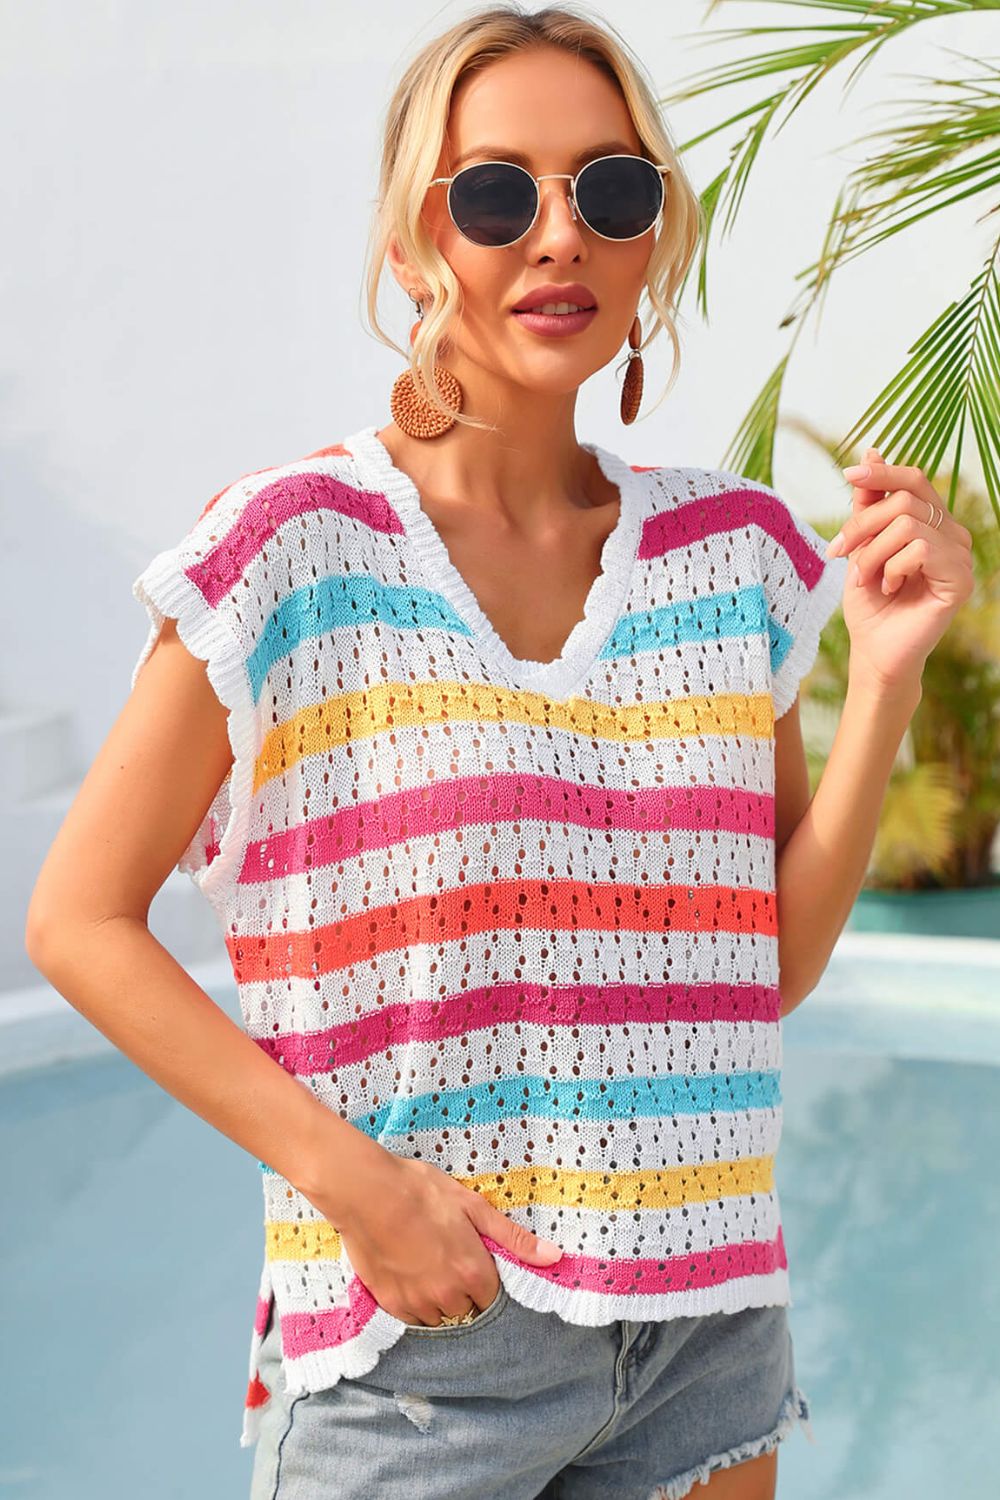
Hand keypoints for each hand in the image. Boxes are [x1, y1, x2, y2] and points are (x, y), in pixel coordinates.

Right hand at [329, 1152, 562, 1327]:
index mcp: (473, 1273)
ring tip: (426, 1264)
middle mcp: (448, 1296)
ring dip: (438, 1299)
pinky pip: (412, 1318)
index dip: (484, 1279)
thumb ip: (513, 1237)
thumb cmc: (421, 1191)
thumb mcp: (473, 1206)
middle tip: (447, 1258)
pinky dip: (414, 1302)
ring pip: (439, 1316)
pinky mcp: (390, 1303)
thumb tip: (554, 1257)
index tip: (473, 1262)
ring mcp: (417, 1303)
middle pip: (466, 1310)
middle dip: (462, 1290)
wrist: (367, 1192)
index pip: (492, 1299)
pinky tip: (408, 1273)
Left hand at [825, 446, 973, 690]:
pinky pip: (920, 550)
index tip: (847, 475)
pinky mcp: (961, 580)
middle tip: (842, 554)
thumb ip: (869, 504)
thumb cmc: (869, 601)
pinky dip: (893, 568)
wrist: (874, 650)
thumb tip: (872, 452)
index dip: (883, 472)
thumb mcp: (861, 545)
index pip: (915, 479)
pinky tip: (891, 587)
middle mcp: (952, 535)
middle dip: (862, 525)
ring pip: (909, 524)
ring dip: (874, 552)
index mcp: (932, 523)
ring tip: (867, 577)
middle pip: (905, 500)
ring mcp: (961, 557)